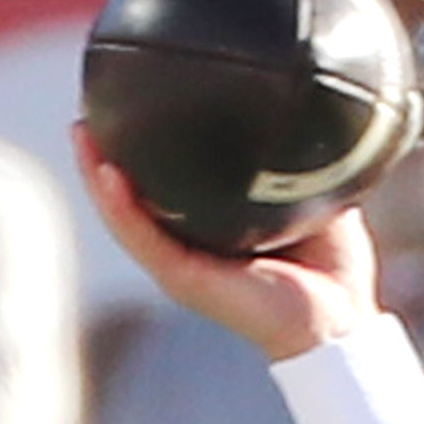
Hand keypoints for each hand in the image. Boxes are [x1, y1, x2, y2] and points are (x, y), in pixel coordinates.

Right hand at [73, 124, 381, 362]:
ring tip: (80, 132)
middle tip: (86, 109)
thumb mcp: (319, 200)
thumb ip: (305, 163)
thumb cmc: (333, 271)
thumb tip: (311, 112)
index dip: (143, 150)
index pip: (166, 188)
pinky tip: (107, 174)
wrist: (343, 322)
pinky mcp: (184, 280)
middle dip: (104, 157)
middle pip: (131, 199)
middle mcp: (189, 249)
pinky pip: (143, 239)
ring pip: (124, 217)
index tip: (129, 102)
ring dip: (97, 176)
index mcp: (214, 233)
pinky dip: (121, 207)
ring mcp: (182, 266)